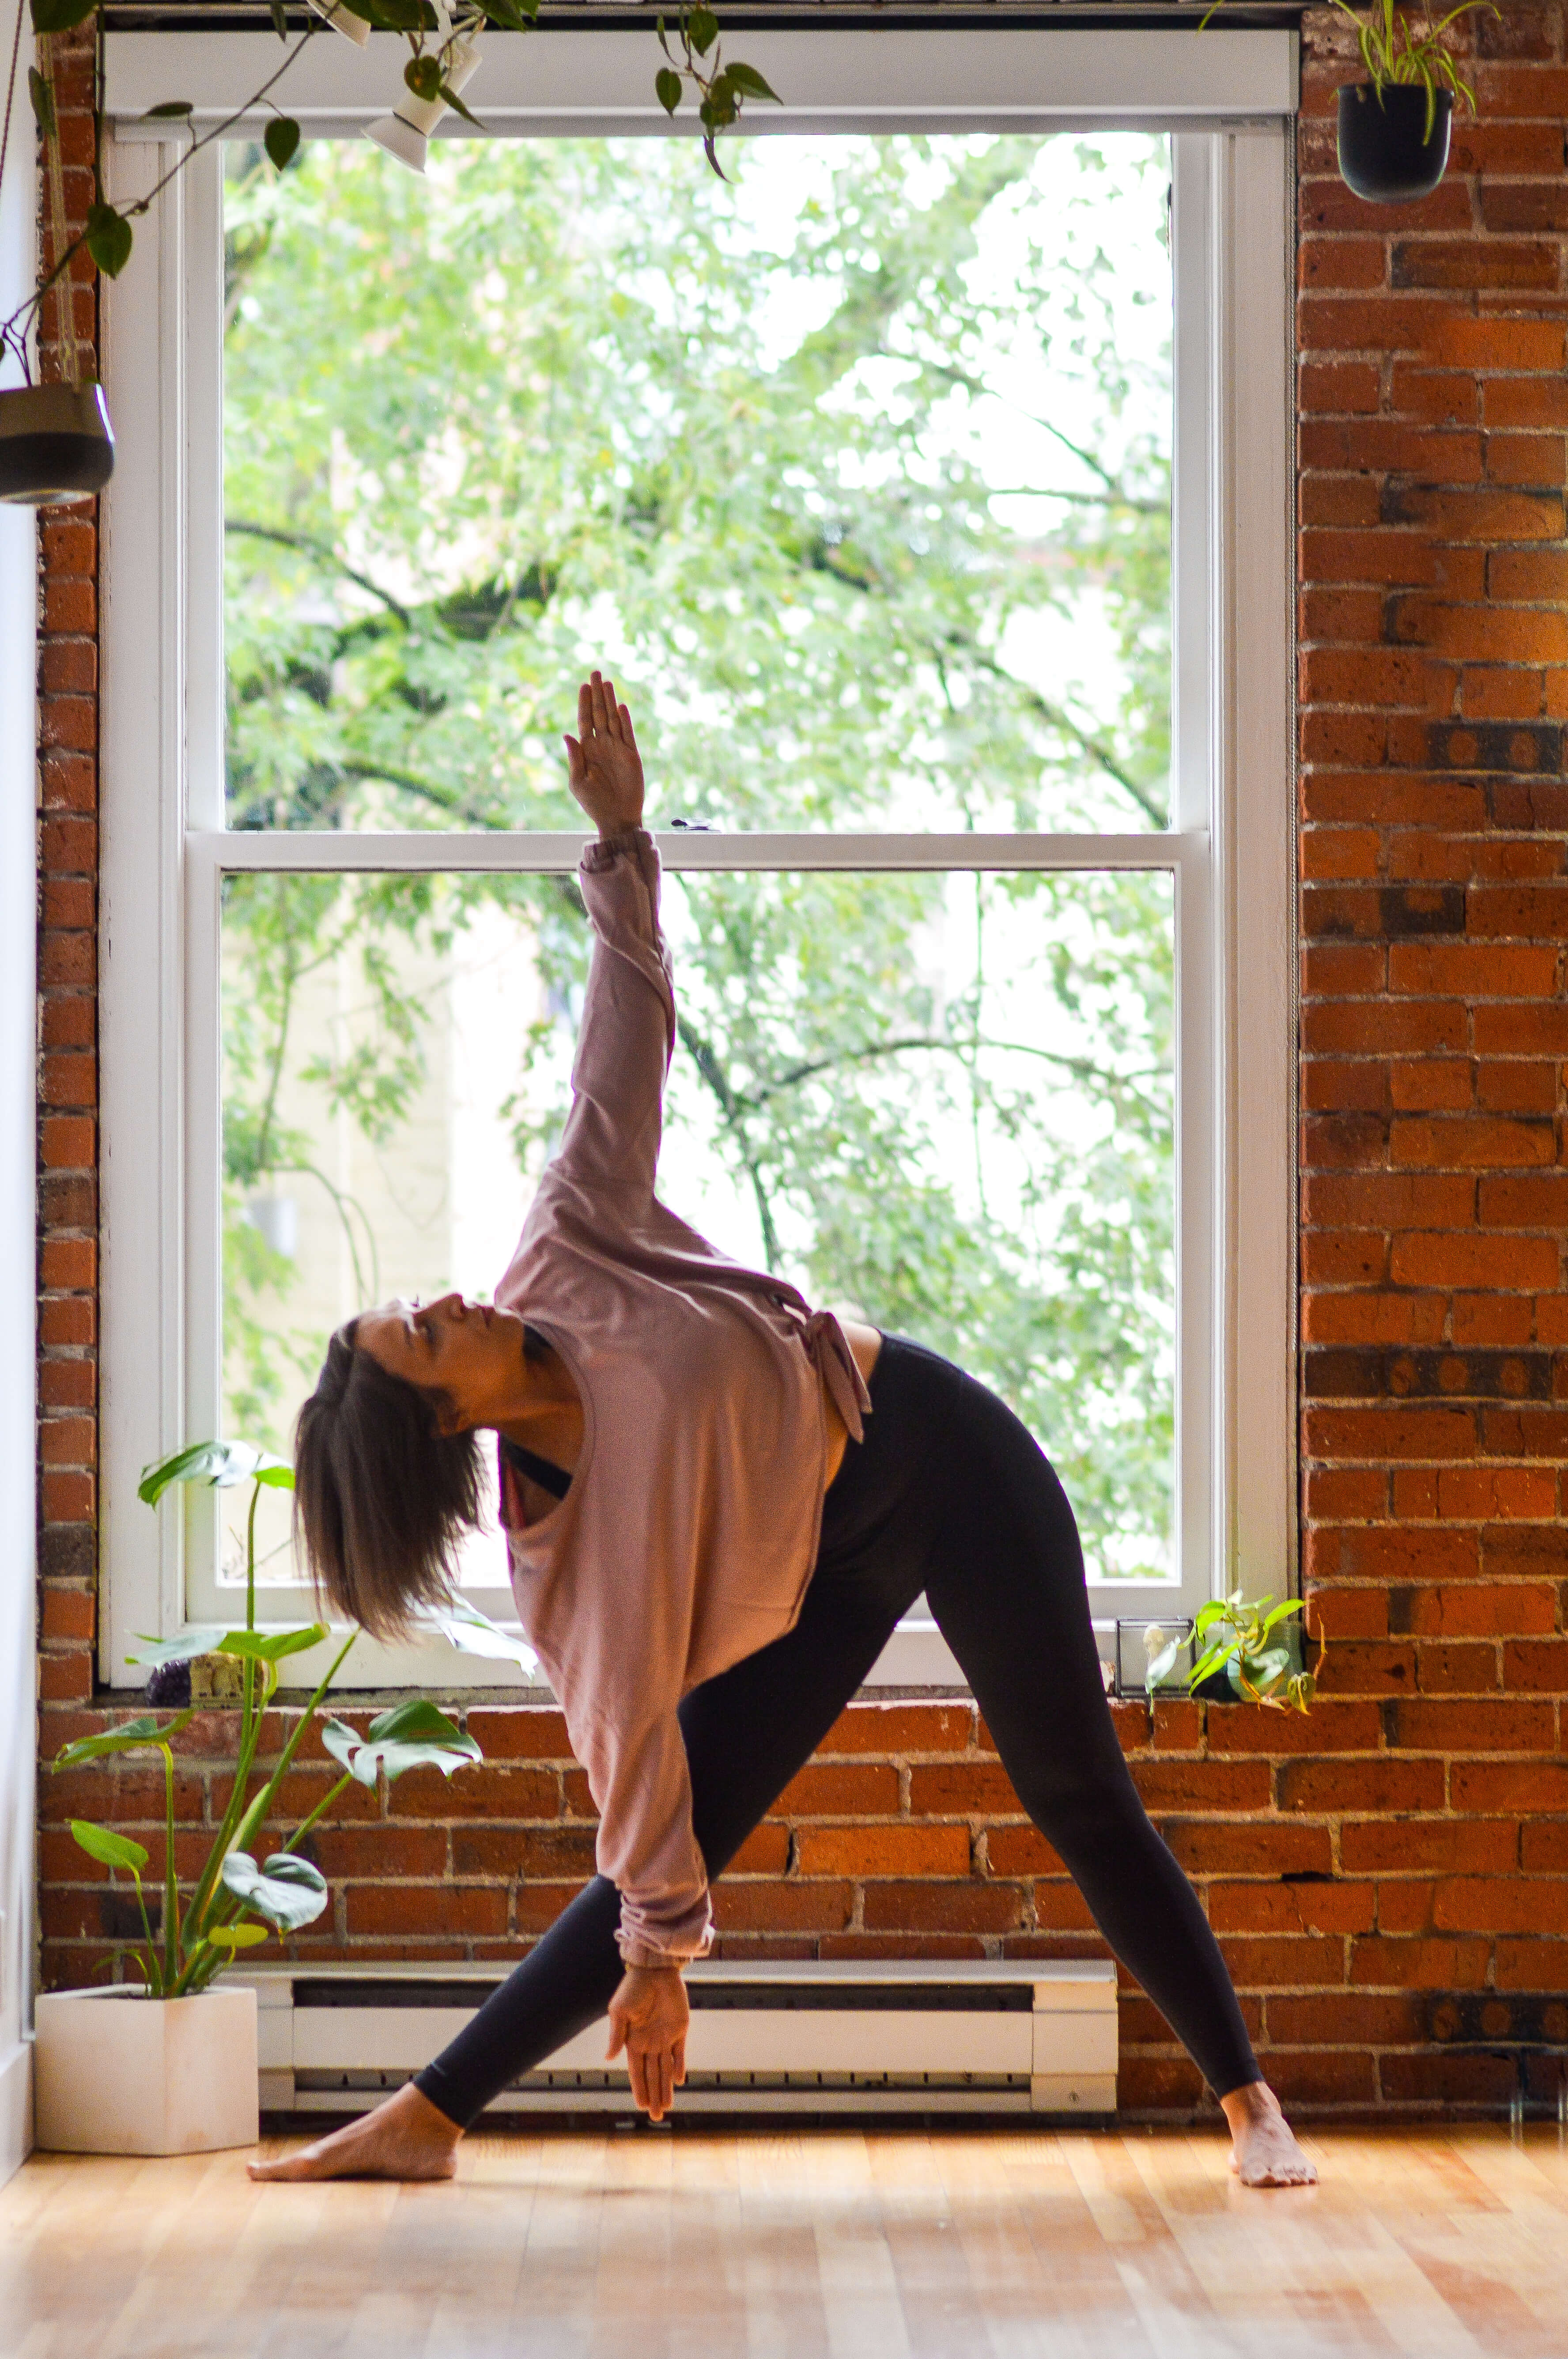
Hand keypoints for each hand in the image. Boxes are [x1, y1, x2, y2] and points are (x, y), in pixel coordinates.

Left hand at [564, 670, 644, 839]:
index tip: (582, 685)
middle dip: (597, 693)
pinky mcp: (631, 755)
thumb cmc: (593, 803)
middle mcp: (602, 745)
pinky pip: (627, 733)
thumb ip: (574, 758)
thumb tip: (567, 735)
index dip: (583, 702)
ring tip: (607, 682)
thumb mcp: (578, 782)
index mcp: (586, 749)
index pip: (584, 720)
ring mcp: (617, 748)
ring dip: (610, 701)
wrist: (616, 818)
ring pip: (613, 718)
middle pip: (598, 713)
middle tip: (595, 672)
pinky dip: (624, 720)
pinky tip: (620, 707)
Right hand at [606, 1963, 688, 2121]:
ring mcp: (665, 2037)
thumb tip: (609, 2059)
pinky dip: (679, 2067)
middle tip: (656, 2117)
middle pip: (652, 2075)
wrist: (654, 1970)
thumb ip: (616, 2035)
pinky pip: (680, 2053)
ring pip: (666, 2069)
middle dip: (654, 2096)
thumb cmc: (632, 1988)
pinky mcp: (680, 2029)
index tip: (640, 2107)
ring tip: (666, 2107)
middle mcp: (649, 2043)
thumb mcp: (619, 2011)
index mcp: (633, 2041)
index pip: (636, 2072)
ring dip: (666, 2088)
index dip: (639, 2089)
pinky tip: (678, 2081)